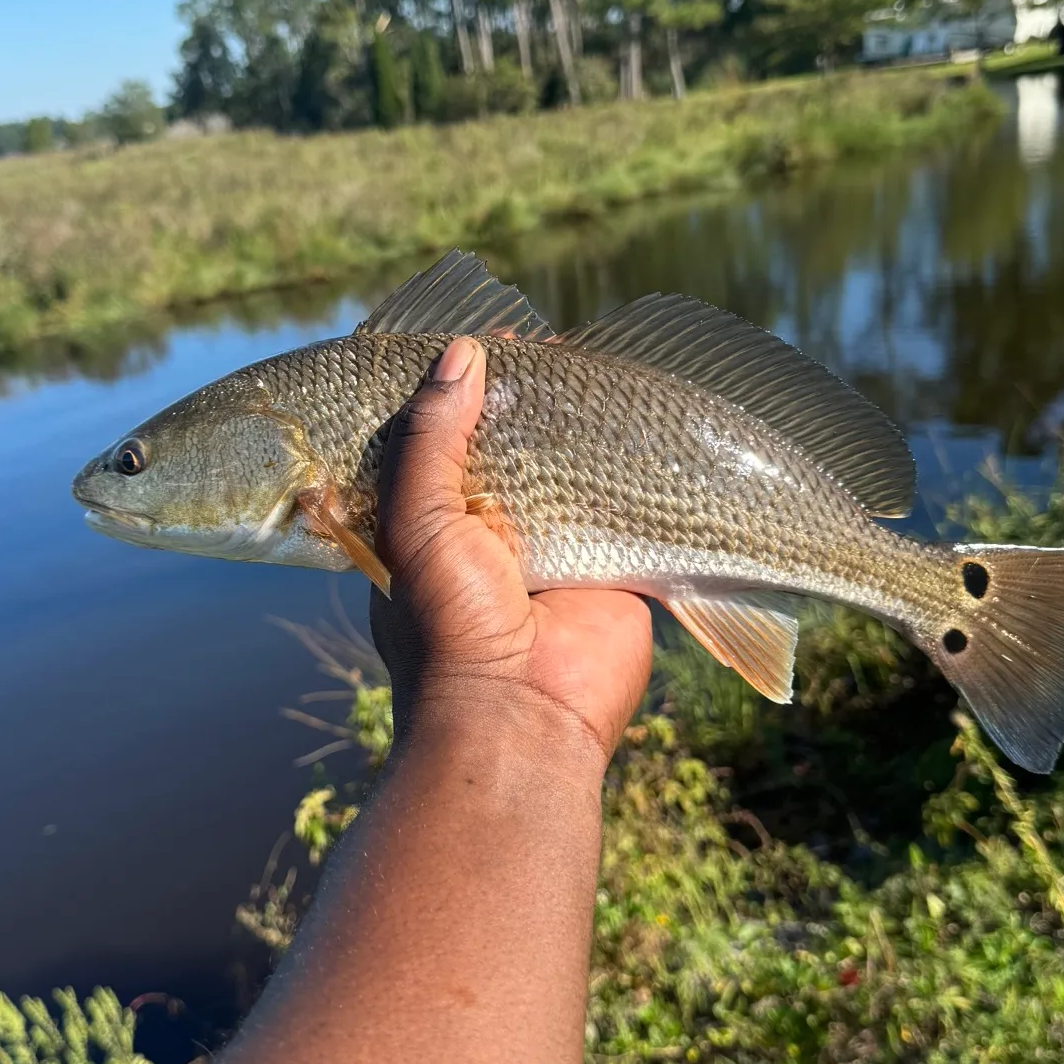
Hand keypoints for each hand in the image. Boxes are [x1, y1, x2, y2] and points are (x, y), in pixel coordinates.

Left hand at [371, 338, 652, 769]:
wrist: (522, 720)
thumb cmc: (449, 629)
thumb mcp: (416, 523)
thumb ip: (432, 438)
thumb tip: (463, 351)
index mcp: (428, 528)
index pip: (439, 441)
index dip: (459, 393)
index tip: (484, 343)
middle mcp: (490, 536)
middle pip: (511, 449)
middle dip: (530, 403)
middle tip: (550, 351)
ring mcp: (554, 552)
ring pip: (572, 472)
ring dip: (585, 429)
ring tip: (597, 370)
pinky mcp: (615, 569)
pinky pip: (632, 510)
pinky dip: (640, 471)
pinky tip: (648, 419)